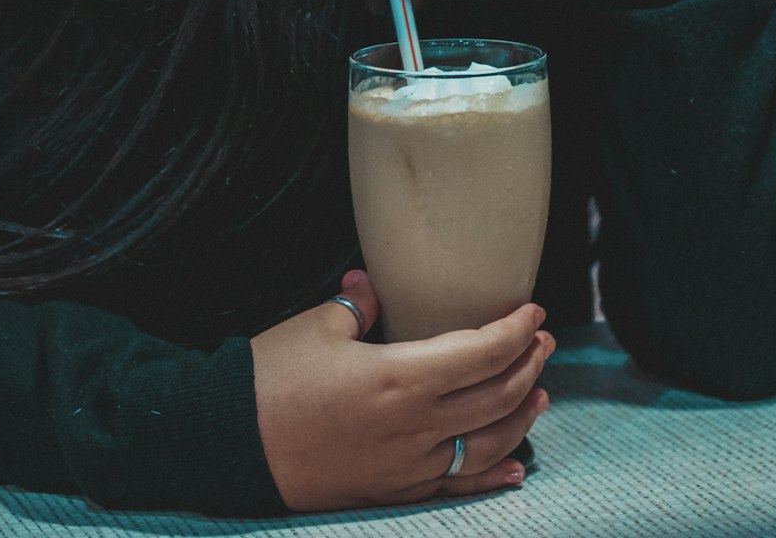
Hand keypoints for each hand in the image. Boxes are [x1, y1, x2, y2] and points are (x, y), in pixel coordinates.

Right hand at [250, 270, 552, 511]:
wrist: (230, 443)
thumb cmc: (271, 377)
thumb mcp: (319, 324)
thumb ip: (362, 303)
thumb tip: (377, 284)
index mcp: (402, 377)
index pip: (482, 353)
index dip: (515, 331)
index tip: (533, 312)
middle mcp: (416, 426)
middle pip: (496, 397)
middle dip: (528, 366)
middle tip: (545, 342)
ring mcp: (408, 466)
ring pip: (488, 444)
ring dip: (521, 416)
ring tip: (540, 393)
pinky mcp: (393, 491)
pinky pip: (458, 487)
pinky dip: (494, 475)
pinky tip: (517, 466)